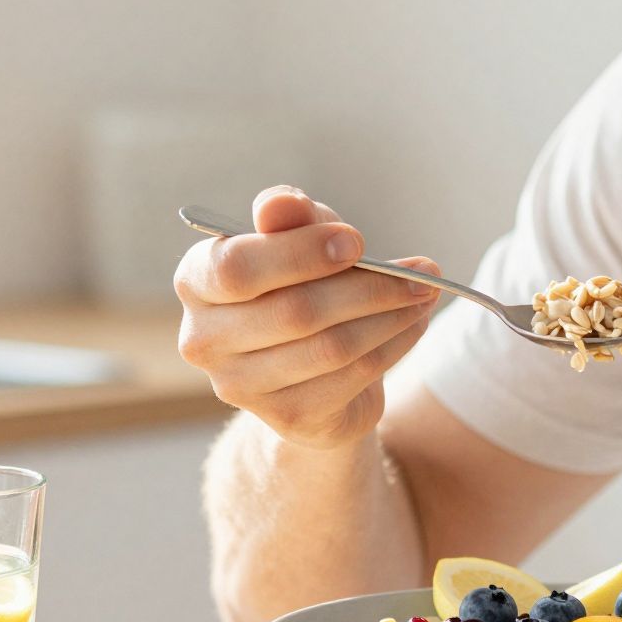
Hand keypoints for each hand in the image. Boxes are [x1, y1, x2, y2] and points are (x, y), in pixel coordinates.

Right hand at [175, 185, 441, 449]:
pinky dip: (393, 347)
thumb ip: (289, 217)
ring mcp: (239, 386)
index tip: (358, 242)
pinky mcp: (285, 417)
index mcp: (196, 280)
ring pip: (330, 348)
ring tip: (425, 295)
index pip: (237, 267)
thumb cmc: (298, 283)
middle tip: (423, 273)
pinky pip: (351, 378)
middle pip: (295, 311)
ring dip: (390, 318)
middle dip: (369, 289)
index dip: (301, 254)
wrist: (310, 368)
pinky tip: (413, 326)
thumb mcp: (298, 238)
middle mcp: (204, 338)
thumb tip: (280, 203)